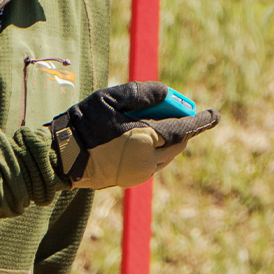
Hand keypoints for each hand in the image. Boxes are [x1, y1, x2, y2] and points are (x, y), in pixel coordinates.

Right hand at [49, 81, 219, 189]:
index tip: (214, 115)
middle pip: (177, 144)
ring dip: (167, 139)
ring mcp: (139, 174)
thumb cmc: (83, 123)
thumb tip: (168, 94)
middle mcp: (147, 162)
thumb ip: (141, 93)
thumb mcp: (110, 99)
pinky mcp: (131, 180)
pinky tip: (139, 136)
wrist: (59, 157)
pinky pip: (154, 163)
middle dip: (180, 126)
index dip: (200, 122)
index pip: (182, 130)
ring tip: (147, 121)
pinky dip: (155, 149)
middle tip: (170, 109)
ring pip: (167, 155)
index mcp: (144, 141)